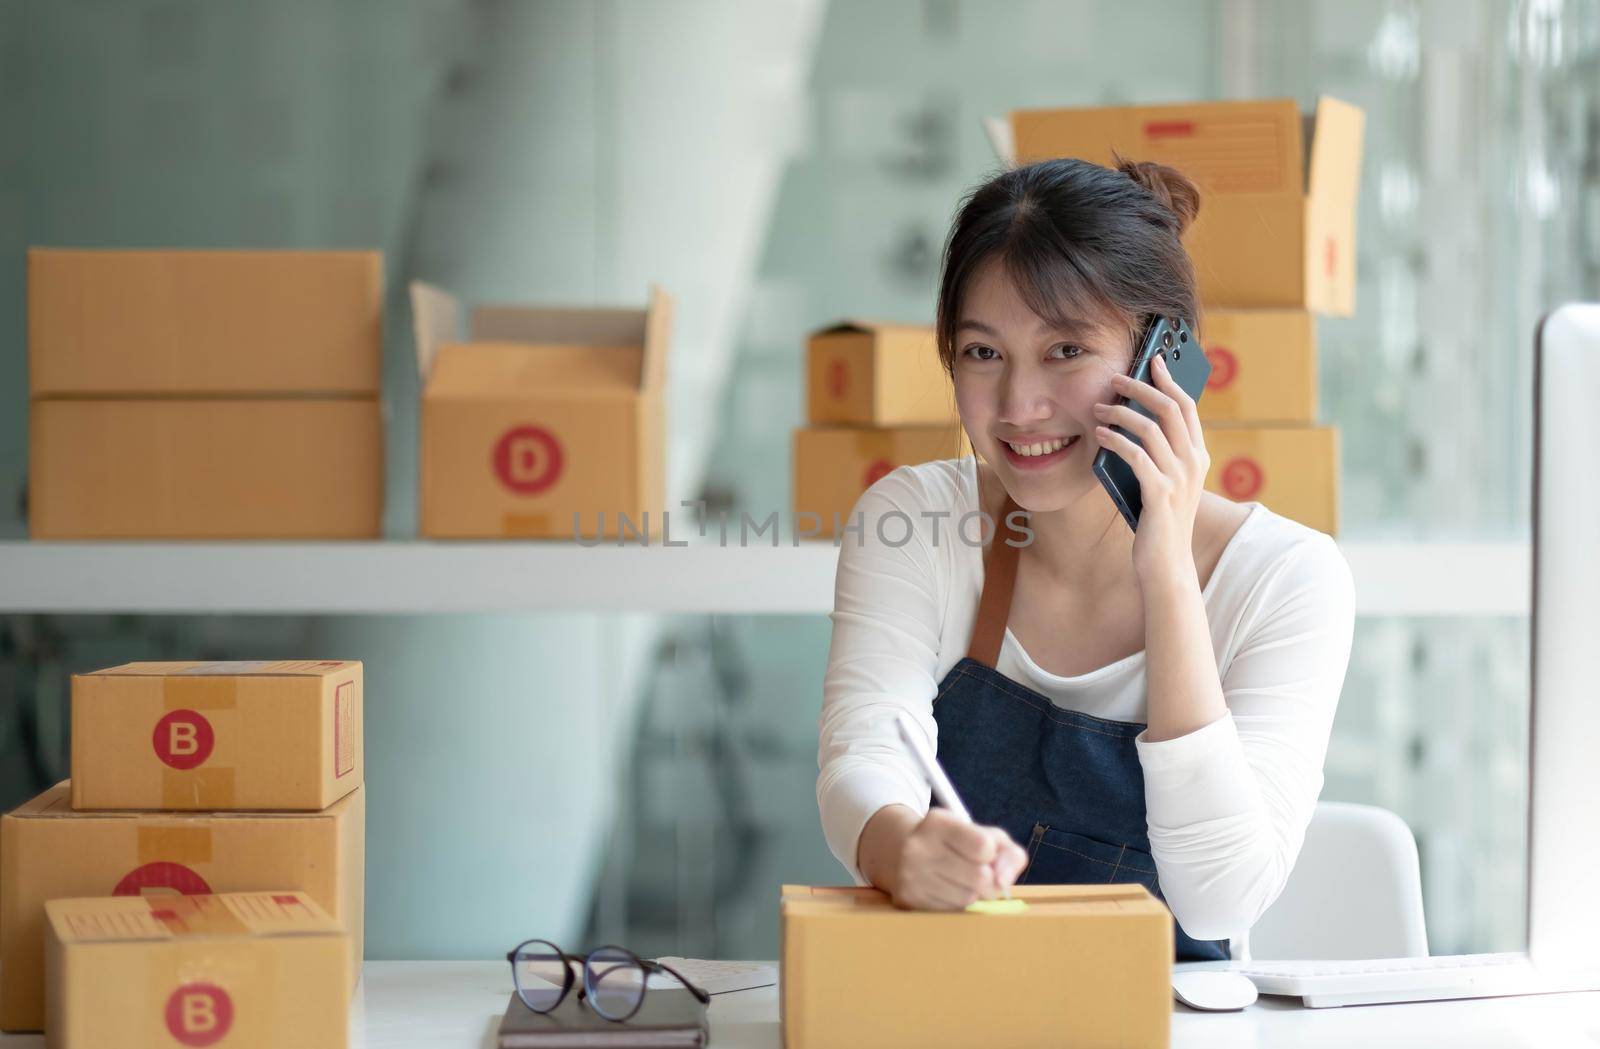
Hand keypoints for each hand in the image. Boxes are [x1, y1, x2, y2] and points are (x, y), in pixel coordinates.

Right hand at [888, 807, 1028, 909]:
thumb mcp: (984, 836)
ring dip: (973, 895)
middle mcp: (918, 846)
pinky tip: (946, 891)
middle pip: (980, 877)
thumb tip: (1004, 882)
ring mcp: (910, 874)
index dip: (992, 854)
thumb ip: (1009, 854)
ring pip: (968, 899)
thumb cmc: (954, 845)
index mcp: (938, 822)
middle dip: (988, 880)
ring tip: (960, 881)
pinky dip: (956, 905)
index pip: (984, 846)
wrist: (900, 853)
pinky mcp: (906, 899)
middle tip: (977, 873)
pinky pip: (951, 912)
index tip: (982, 852)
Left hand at [1092, 353, 1208, 583]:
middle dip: (1141, 387)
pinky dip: (1116, 441)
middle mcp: (1193, 463)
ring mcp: (1179, 479)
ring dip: (1121, 413)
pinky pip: (1136, 456)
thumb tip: (1130, 423)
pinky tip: (1099, 435)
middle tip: (1115, 378)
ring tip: (1097, 409)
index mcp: (1197, 457)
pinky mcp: (1160, 495)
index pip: (1187, 407)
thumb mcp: (1163, 483)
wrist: (1167, 566)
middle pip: (1171, 409)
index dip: (1169, 380)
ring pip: (1152, 428)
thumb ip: (1157, 456)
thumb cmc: (1159, 523)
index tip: (1153, 360)